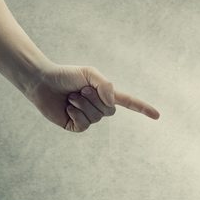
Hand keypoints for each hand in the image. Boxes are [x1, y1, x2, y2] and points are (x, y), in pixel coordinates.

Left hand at [25, 63, 159, 131]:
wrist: (42, 82)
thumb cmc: (66, 75)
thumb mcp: (89, 73)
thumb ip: (105, 84)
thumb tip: (112, 102)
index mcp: (105, 95)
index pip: (128, 103)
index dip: (142, 109)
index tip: (157, 116)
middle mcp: (98, 108)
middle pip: (109, 111)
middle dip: (95, 99)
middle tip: (80, 90)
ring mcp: (87, 118)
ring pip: (96, 118)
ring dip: (82, 105)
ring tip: (71, 97)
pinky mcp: (75, 126)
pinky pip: (84, 125)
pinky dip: (76, 114)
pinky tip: (67, 108)